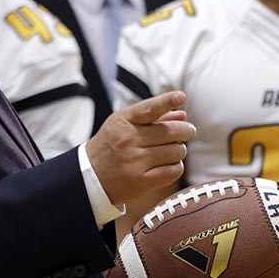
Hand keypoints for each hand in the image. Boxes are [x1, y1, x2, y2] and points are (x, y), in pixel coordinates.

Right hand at [86, 91, 195, 206]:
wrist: (90, 177)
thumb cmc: (112, 146)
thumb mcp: (124, 125)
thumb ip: (153, 118)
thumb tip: (183, 115)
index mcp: (123, 122)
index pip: (149, 109)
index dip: (166, 101)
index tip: (180, 96)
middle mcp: (129, 140)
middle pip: (172, 132)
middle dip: (185, 131)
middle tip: (188, 131)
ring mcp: (135, 161)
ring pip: (177, 151)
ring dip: (179, 150)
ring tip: (171, 151)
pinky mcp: (142, 181)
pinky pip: (174, 170)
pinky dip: (176, 167)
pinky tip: (168, 165)